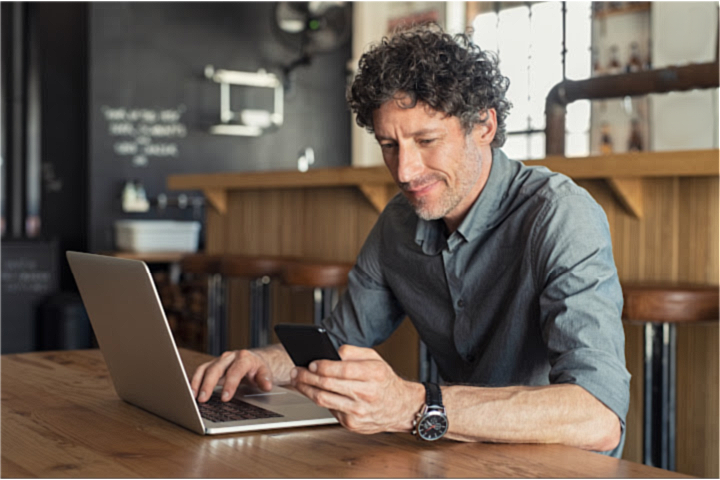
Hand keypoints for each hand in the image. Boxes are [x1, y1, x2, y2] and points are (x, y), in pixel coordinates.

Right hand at [190, 349, 272, 402]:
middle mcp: (230, 357)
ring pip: (205, 369)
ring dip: (197, 382)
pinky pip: (201, 371)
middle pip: (216, 369)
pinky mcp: (212, 365)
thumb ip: (265, 379)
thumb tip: (266, 386)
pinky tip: (191, 392)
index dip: (230, 384)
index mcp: (244, 358)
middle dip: (209, 384)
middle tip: (203, 399)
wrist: (253, 360)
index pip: (235, 371)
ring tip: (192, 396)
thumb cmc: (257, 368)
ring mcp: (219, 360)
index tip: (225, 398)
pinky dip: (194, 381)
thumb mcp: (265, 372)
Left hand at [291, 345, 423, 433]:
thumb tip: (331, 351)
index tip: (310, 363)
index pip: (342, 369)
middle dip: (307, 377)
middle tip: (296, 371)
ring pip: (324, 399)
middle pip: (328, 385)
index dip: (322, 366)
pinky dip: (317, 399)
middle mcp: (367, 394)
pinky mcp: (352, 423)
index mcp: (374, 374)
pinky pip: (329, 409)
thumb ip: (353, 352)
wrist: (399, 408)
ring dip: (306, 389)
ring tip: (298, 381)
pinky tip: (311, 392)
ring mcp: (358, 412)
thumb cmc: (384, 381)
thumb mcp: (375, 359)